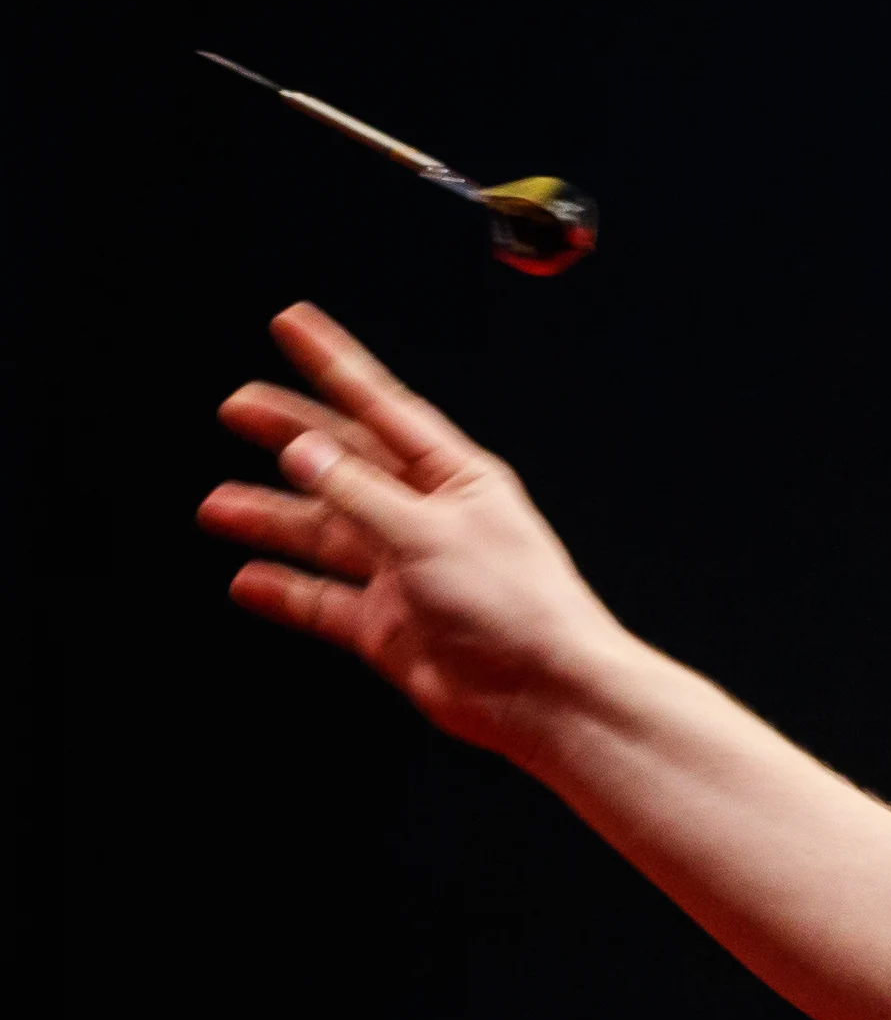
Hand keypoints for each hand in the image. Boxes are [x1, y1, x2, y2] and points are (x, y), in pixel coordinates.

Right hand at [202, 303, 630, 759]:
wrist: (544, 695)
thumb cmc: (518, 607)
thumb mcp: (430, 534)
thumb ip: (360, 494)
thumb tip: (303, 450)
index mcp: (456, 480)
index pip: (383, 408)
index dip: (336, 364)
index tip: (293, 324)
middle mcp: (428, 520)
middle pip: (345, 464)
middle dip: (291, 434)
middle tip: (236, 409)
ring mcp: (406, 574)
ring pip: (325, 534)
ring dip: (273, 518)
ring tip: (217, 504)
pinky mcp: (390, 626)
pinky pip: (324, 602)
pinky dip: (286, 591)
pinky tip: (247, 578)